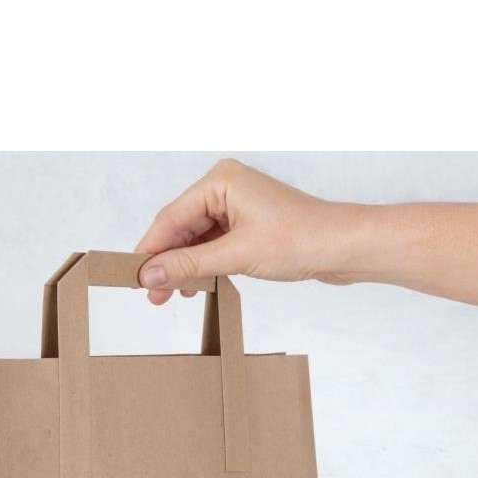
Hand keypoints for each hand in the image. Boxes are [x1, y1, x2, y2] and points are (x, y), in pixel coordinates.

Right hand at [134, 158, 358, 304]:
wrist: (345, 247)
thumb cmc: (302, 239)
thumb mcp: (237, 256)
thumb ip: (190, 265)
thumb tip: (150, 274)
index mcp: (220, 180)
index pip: (171, 218)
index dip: (150, 250)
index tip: (132, 277)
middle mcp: (226, 186)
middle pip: (181, 228)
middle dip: (166, 262)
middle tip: (151, 295)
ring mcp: (238, 205)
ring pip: (197, 239)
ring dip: (185, 267)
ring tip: (171, 296)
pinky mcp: (249, 224)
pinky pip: (214, 244)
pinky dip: (204, 265)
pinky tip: (197, 285)